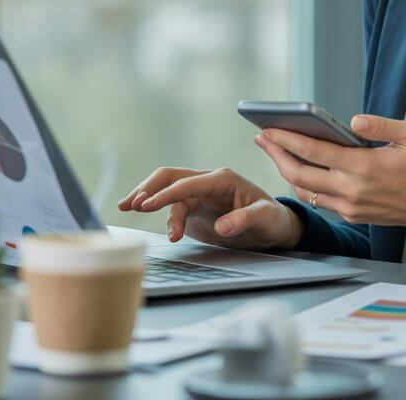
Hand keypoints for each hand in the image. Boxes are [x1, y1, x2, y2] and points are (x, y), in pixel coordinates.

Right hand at [117, 166, 302, 250]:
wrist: (275, 228)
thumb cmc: (272, 219)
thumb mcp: (265, 218)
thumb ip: (244, 220)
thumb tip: (221, 226)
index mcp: (222, 179)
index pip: (188, 183)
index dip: (166, 194)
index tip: (147, 204)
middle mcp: (208, 182)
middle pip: (170, 177)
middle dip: (148, 188)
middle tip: (131, 204)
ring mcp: (200, 195)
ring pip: (168, 191)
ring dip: (150, 201)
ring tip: (131, 211)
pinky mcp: (196, 208)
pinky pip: (173, 207)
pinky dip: (162, 215)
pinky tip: (154, 223)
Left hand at [255, 115, 405, 246]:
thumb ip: (379, 125)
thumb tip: (353, 121)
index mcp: (364, 167)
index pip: (314, 152)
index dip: (287, 139)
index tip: (268, 129)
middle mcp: (351, 190)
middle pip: (299, 174)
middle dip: (275, 155)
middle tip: (261, 138)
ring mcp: (350, 207)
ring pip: (306, 190)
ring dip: (286, 171)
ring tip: (275, 151)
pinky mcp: (353, 216)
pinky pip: (321, 200)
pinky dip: (305, 184)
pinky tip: (300, 169)